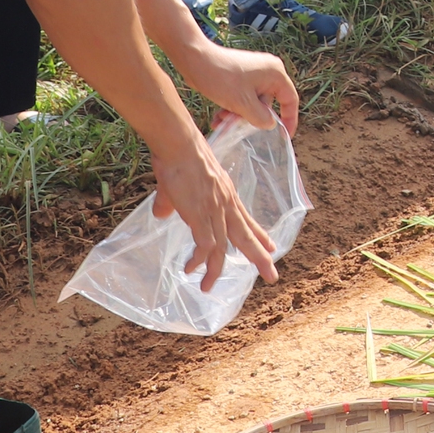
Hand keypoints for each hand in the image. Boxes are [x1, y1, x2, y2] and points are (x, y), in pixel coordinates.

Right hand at [147, 124, 279, 292]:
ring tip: (207, 287)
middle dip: (260, 258)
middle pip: (246, 237)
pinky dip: (199, 260)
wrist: (179, 145)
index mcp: (227, 197)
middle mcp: (226, 205)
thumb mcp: (182, 184)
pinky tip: (190, 269)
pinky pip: (205, 245)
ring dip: (214, 270)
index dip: (259, 236)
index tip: (272, 248)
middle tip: (272, 276)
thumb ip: (172, 202)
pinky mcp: (200, 215)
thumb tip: (161, 213)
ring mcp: (215, 211)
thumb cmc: (179, 158)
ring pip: (223, 248)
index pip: (247, 221)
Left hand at [175, 39, 300, 136]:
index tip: (285, 136)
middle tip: (232, 125)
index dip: (290, 119)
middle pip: (267, 103)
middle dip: (250, 117)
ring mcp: (254, 72)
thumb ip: (260, 117)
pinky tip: (218, 117)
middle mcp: (268, 71)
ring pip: (252, 102)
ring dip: (238, 114)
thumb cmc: (221, 79)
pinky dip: (233, 107)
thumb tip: (270, 124)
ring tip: (220, 120)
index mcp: (275, 74)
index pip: (290, 100)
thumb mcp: (243, 103)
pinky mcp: (241, 75)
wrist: (195, 59)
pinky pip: (243, 96)